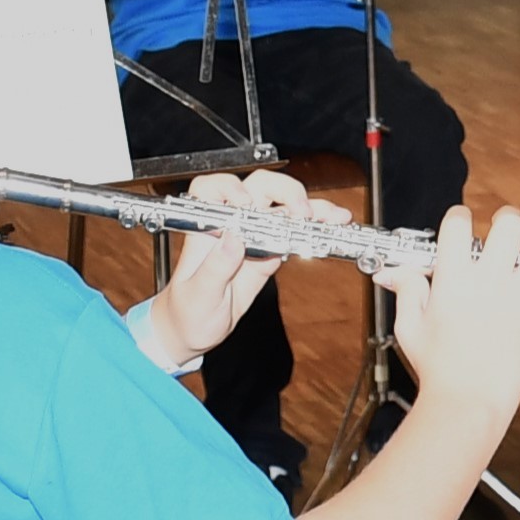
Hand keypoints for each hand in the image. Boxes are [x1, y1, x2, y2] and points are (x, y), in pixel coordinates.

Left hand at [144, 169, 330, 366]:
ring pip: (282, 210)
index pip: (213, 190)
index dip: (231, 188)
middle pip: (258, 189)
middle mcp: (232, 228)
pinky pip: (292, 237)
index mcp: (207, 231)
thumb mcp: (198, 295)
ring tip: (333, 216)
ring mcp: (252, 239)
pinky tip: (331, 229)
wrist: (192, 331)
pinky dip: (314, 231)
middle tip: (301, 212)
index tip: (247, 205)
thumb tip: (233, 238)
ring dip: (310, 208)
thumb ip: (215, 267)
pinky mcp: (268, 255)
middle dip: (285, 193)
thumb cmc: (186, 313)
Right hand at [382, 203, 519, 411]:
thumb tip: (396, 272)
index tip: (462, 224)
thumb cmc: (438, 369)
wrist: (467, 402)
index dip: (460, 217)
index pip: (459, 224)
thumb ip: (407, 290)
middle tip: (504, 226)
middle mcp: (491, 281)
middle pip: (508, 224)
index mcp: (455, 279)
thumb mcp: (410, 326)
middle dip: (506, 218)